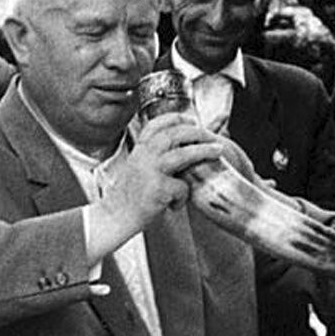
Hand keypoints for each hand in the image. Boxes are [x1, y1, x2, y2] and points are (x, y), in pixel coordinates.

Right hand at [89, 113, 224, 252]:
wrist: (116, 217)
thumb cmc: (129, 196)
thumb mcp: (137, 168)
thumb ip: (153, 157)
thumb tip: (181, 149)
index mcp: (139, 149)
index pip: (157, 124)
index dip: (176, 118)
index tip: (191, 119)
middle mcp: (144, 156)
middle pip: (175, 135)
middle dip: (197, 133)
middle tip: (212, 137)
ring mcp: (151, 171)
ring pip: (183, 155)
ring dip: (203, 151)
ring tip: (218, 151)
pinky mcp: (158, 189)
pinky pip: (182, 188)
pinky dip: (183, 197)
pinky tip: (174, 205)